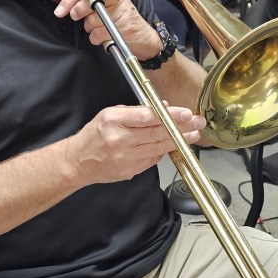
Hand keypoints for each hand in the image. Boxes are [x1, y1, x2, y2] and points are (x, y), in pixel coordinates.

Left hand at [55, 0, 161, 59]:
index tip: (59, 11)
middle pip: (89, 2)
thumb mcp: (106, 6)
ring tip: (101, 28)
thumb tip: (66, 7)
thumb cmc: (120, 21)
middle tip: (76, 16)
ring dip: (91, 29)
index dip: (69, 0)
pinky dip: (98, 39)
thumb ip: (88, 2)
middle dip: (79, 11)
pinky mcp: (124, 27)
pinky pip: (99, 35)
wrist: (143, 37)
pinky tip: (106, 36)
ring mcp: (122, 12)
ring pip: (92, 21)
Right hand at [74, 104, 205, 182]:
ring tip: (194, 134)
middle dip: (181, 127)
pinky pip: (153, 158)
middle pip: (157, 133)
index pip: (147, 117)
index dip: (170, 115)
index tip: (186, 113)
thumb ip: (136, 110)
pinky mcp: (131, 171)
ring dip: (179, 140)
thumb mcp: (110, 114)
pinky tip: (173, 144)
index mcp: (113, 121)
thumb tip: (162, 107)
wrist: (78, 162)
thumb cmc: (95, 134)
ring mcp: (126, 158)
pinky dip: (163, 150)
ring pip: (159, 147)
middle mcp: (120, 139)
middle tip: (198, 122)